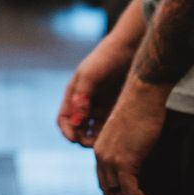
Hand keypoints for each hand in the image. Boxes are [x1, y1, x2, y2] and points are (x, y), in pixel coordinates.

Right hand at [58, 31, 138, 147]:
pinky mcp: (115, 108)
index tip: (74, 140)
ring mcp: (100, 107)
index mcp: (73, 95)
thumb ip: (81, 97)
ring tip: (105, 143)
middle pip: (78, 129)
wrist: (128, 50)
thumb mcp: (90, 76)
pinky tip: (117, 138)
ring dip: (96, 140)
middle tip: (92, 145)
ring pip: (94, 131)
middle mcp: (84, 103)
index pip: (64, 120)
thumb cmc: (105, 59)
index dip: (67, 131)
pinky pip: (109, 127)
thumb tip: (76, 122)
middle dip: (82, 139)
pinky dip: (109, 135)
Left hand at [94, 81, 167, 194]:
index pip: (104, 182)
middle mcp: (100, 155)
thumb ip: (129, 152)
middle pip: (107, 191)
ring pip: (116, 194)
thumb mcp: (130, 137)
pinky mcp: (123, 160)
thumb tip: (139, 167)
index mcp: (100, 149)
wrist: (141, 97)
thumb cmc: (141, 114)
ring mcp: (110, 158)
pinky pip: (129, 191)